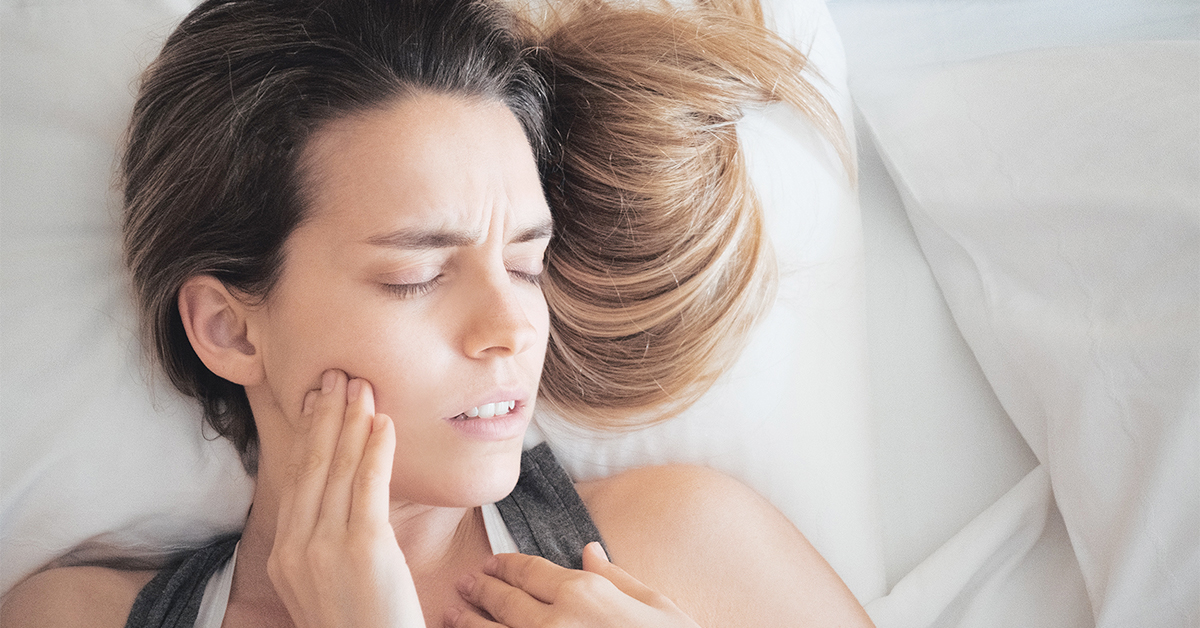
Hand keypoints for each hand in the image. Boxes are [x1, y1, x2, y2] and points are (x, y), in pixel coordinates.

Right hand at [267, 369, 424, 627]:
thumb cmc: (361, 625)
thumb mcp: (328, 583)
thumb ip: (325, 543)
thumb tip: (342, 499)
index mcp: (286, 554)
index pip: (297, 479)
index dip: (308, 435)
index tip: (316, 399)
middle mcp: (298, 546)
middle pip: (312, 465)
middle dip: (325, 414)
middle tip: (337, 374)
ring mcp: (327, 547)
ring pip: (339, 469)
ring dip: (351, 421)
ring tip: (361, 385)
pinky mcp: (363, 549)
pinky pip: (369, 488)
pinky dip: (376, 451)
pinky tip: (383, 423)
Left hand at [445, 542, 700, 627]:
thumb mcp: (657, 605)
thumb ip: (616, 577)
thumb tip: (589, 551)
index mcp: (584, 593)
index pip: (529, 571)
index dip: (505, 566)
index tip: (490, 564)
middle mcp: (555, 622)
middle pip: (503, 601)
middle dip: (480, 590)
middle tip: (462, 584)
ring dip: (466, 623)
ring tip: (451, 615)